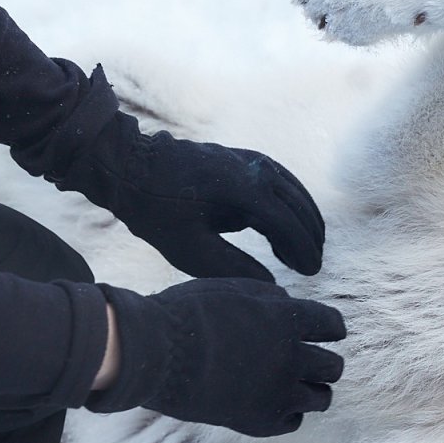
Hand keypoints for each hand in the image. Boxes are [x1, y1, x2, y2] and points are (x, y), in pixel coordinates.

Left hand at [83, 129, 325, 281]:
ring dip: (305, 223)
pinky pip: (284, 184)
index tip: (312, 272)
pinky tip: (285, 229)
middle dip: (310, 239)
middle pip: (299, 208)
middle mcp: (256, 169)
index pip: (289, 224)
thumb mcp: (190, 249)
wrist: (132, 167)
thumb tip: (273, 284)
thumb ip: (234, 268)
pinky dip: (292, 207)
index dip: (304, 251)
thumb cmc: (157, 210)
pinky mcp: (248, 158)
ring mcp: (254, 159)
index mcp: (244, 189)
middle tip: (311, 267)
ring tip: (302, 252)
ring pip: (296, 194)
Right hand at [88, 278, 345, 436]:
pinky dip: (288, 413)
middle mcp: (292, 356)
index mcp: (288, 319)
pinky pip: (295, 421)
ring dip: (312, 390)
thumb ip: (271, 298)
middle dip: (324, 363)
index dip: (329, 329)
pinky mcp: (261, 422)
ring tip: (296, 386)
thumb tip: (289, 305)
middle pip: (334, 366)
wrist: (151, 353)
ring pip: (322, 398)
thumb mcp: (234, 288)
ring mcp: (278, 392)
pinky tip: (272, 403)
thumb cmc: (185, 313)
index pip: (334, 326)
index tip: (323, 333)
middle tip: (309, 362)